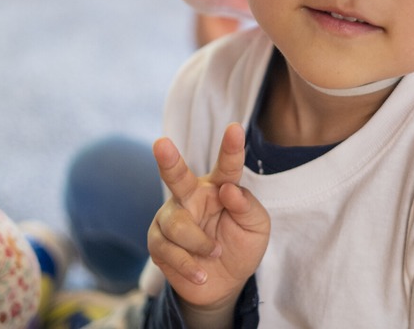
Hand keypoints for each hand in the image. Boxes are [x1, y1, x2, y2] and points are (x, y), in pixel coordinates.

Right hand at [148, 123, 268, 324]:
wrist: (222, 285)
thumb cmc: (240, 246)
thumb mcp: (256, 228)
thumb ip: (247, 206)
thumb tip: (228, 189)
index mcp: (219, 187)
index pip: (227, 166)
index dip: (231, 147)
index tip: (235, 128)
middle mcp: (192, 196)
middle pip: (178, 177)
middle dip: (169, 161)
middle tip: (161, 143)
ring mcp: (171, 216)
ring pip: (177, 225)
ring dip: (199, 243)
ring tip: (215, 253)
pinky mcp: (157, 240)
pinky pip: (168, 249)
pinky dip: (188, 264)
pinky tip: (201, 273)